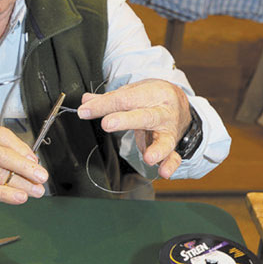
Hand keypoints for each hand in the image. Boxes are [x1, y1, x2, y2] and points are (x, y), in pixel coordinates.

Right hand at [0, 125, 47, 211]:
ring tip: (36, 190)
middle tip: (41, 176)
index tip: (34, 159)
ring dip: (21, 184)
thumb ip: (1, 152)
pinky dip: (6, 194)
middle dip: (24, 167)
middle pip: (0, 155)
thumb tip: (30, 162)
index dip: (20, 147)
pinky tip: (19, 197)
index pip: (1, 136)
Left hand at [77, 79, 191, 178]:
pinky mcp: (172, 145)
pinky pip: (173, 156)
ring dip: (156, 149)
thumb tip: (86, 100)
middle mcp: (164, 112)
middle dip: (125, 120)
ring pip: (164, 140)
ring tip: (148, 158)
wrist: (178, 103)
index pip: (124, 99)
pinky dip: (169, 164)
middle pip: (144, 116)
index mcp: (153, 93)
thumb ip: (109, 98)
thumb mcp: (133, 91)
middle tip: (107, 123)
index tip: (84, 111)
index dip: (102, 105)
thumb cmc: (151, 97)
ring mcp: (169, 130)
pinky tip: (163, 171)